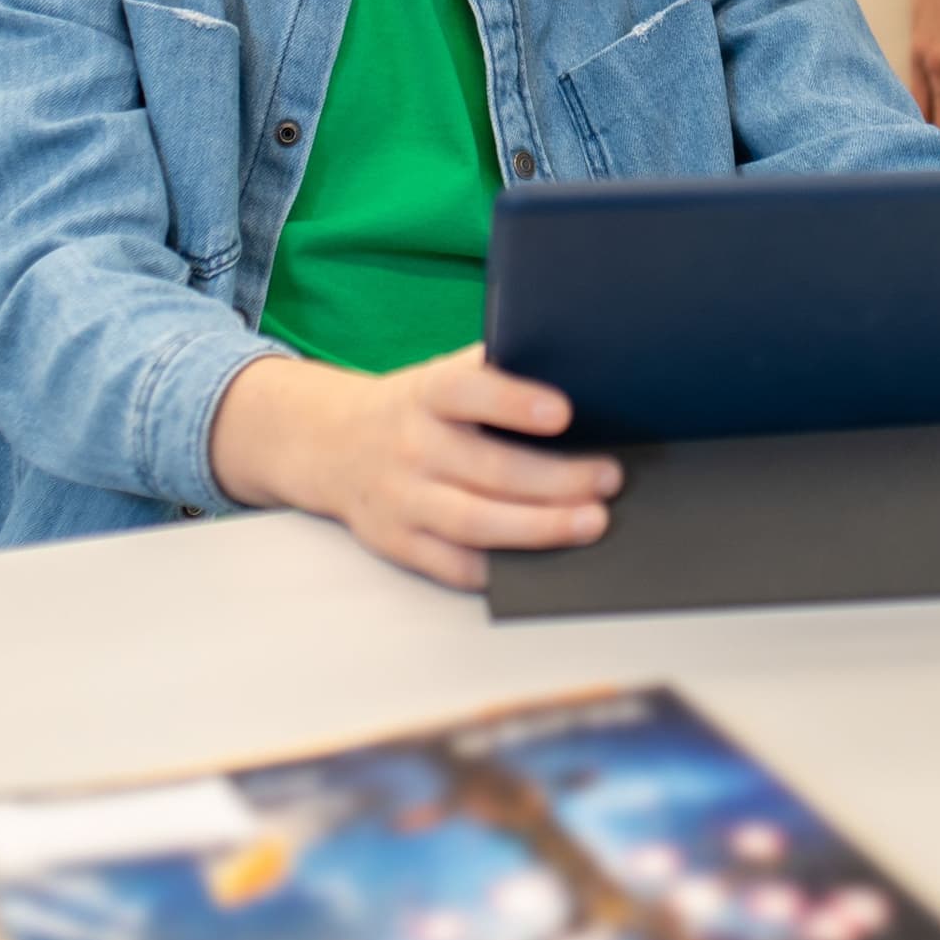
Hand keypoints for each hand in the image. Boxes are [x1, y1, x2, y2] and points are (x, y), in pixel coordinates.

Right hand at [216, 347, 622, 589]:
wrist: (332, 446)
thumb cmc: (415, 408)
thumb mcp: (443, 374)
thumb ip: (496, 371)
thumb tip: (576, 370)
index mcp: (426, 394)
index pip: (469, 392)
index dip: (514, 402)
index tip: (563, 412)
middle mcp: (411, 446)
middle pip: (490, 470)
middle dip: (557, 479)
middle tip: (607, 479)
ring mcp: (402, 499)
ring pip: (475, 522)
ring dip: (539, 527)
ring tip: (591, 522)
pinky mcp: (398, 543)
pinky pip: (453, 565)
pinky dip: (499, 568)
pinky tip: (543, 562)